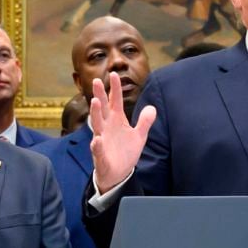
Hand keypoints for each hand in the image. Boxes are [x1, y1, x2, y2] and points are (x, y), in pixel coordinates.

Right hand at [89, 73, 155, 192]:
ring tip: (95, 102)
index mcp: (116, 120)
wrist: (118, 173)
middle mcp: (107, 127)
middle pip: (102, 108)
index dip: (115, 88)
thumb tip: (152, 107)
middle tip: (97, 81)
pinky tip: (97, 140)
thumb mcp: (139, 136)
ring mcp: (102, 139)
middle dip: (100, 95)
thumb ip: (145, 122)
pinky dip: (97, 145)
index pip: (115, 101)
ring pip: (97, 125)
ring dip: (96, 113)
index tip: (114, 74)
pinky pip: (97, 149)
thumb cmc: (125, 152)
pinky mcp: (101, 155)